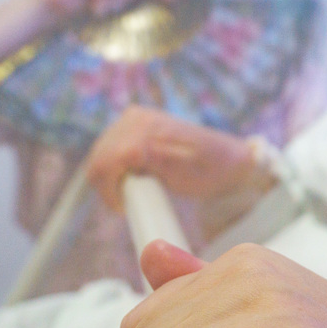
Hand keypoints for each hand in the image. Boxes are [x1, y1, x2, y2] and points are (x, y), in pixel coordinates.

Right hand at [85, 106, 260, 211]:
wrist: (228, 162)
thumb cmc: (210, 172)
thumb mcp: (183, 173)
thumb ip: (153, 161)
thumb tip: (126, 154)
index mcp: (146, 129)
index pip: (105, 162)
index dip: (108, 192)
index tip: (124, 209)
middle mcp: (136, 118)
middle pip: (98, 159)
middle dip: (108, 186)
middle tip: (128, 204)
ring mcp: (134, 118)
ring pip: (99, 155)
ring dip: (110, 177)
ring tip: (134, 191)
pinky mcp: (134, 123)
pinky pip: (108, 149)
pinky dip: (114, 168)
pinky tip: (132, 177)